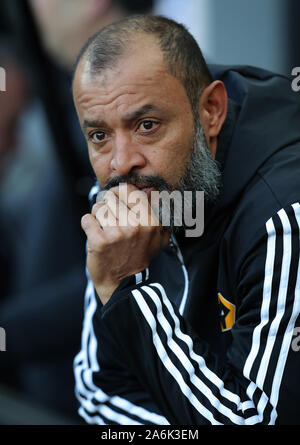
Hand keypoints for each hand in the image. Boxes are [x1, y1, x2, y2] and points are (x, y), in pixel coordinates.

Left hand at [81, 184, 169, 304]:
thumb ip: (157, 214)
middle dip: (107, 205)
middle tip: (110, 219)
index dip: (119, 192)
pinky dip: (88, 225)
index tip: (116, 199)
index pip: (130, 191)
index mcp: (151, 222)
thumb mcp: (157, 237)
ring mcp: (117, 233)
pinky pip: (87, 219)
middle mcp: (135, 226)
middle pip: (111, 197)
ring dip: (98, 216)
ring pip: (98, 207)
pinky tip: (95, 234)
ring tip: (104, 228)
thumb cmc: (138, 257)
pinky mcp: (99, 241)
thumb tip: (150, 192)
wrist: (123, 284)